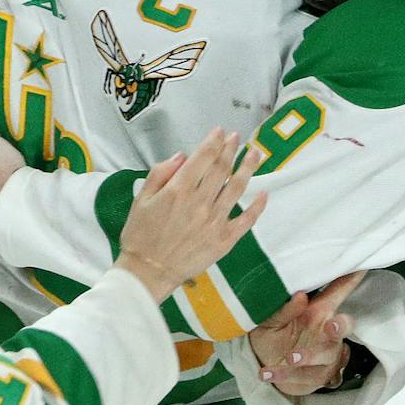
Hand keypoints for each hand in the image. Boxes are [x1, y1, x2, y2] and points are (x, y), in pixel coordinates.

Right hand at [115, 128, 265, 303]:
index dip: (213, 141)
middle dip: (231, 149)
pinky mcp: (224, 240)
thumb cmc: (141, 236)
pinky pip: (246, 220)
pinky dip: (258, 206)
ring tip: (256, 154)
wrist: (149, 272)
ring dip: (248, 168)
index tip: (220, 131)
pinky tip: (264, 193)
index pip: (202, 158)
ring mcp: (215, 221)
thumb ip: (160, 173)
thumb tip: (182, 156)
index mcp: (178, 190)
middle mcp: (199, 203)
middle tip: (237, 138)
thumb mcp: (141, 199)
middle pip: (221, 168)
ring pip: (237, 188)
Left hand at [249, 270, 365, 395]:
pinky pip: (304, 378)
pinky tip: (265, 373)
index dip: (350, 280)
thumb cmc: (271, 335)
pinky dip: (283, 376)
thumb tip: (300, 296)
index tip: (359, 268)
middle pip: (342, 328)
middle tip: (331, 325)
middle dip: (340, 327)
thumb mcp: (269, 320)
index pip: (337, 294)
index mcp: (317, 313)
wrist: (264, 365)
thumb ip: (284, 311)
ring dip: (309, 357)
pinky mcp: (316, 378)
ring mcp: (324, 357)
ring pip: (326, 357)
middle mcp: (324, 333)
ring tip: (288, 358)